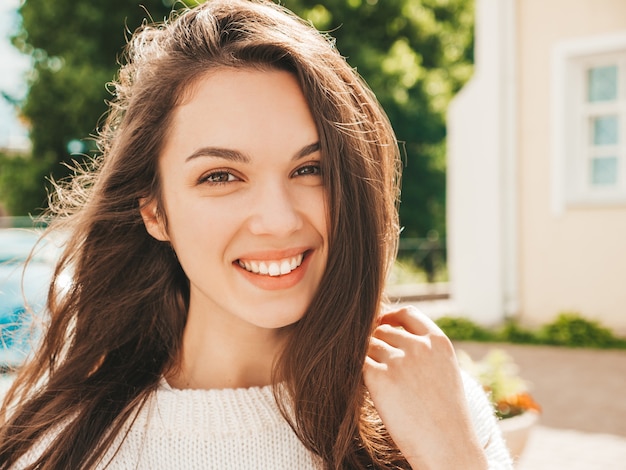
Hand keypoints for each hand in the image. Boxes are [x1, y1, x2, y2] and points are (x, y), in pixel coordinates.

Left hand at [363, 306, 486, 468]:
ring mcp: (399, 360)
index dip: (390, 318)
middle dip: (376, 342)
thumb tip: (391, 332)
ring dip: (365, 356)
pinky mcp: (380, 377)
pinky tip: (361, 383)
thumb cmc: (446, 416)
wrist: (447, 447)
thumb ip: (424, 351)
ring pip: (368, 344)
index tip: (381, 327)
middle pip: (383, 329)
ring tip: (369, 375)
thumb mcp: (445, 372)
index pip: (407, 313)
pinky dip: (356, 369)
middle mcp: (419, 346)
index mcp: (438, 342)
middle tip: (374, 361)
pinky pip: (358, 361)